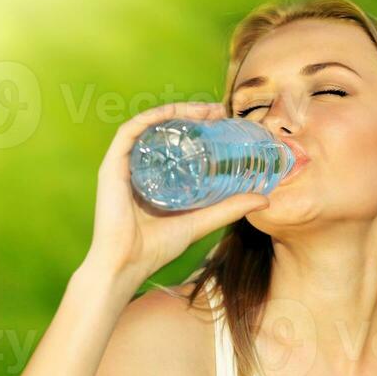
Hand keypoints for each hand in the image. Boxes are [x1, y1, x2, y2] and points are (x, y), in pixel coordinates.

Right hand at [82, 101, 270, 285]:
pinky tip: (173, 114)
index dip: (198, 126)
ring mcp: (123, 164)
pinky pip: (130, 131)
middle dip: (191, 113)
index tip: (221, 120)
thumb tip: (264, 199)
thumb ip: (229, 209)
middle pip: (164, 129)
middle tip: (217, 111)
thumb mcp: (201, 222)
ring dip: (176, 111)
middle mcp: (138, 165)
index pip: (176, 142)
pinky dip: (151, 119)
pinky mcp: (111, 166)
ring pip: (149, 125)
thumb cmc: (156, 248)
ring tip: (203, 110)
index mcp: (155, 175)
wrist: (126, 265)